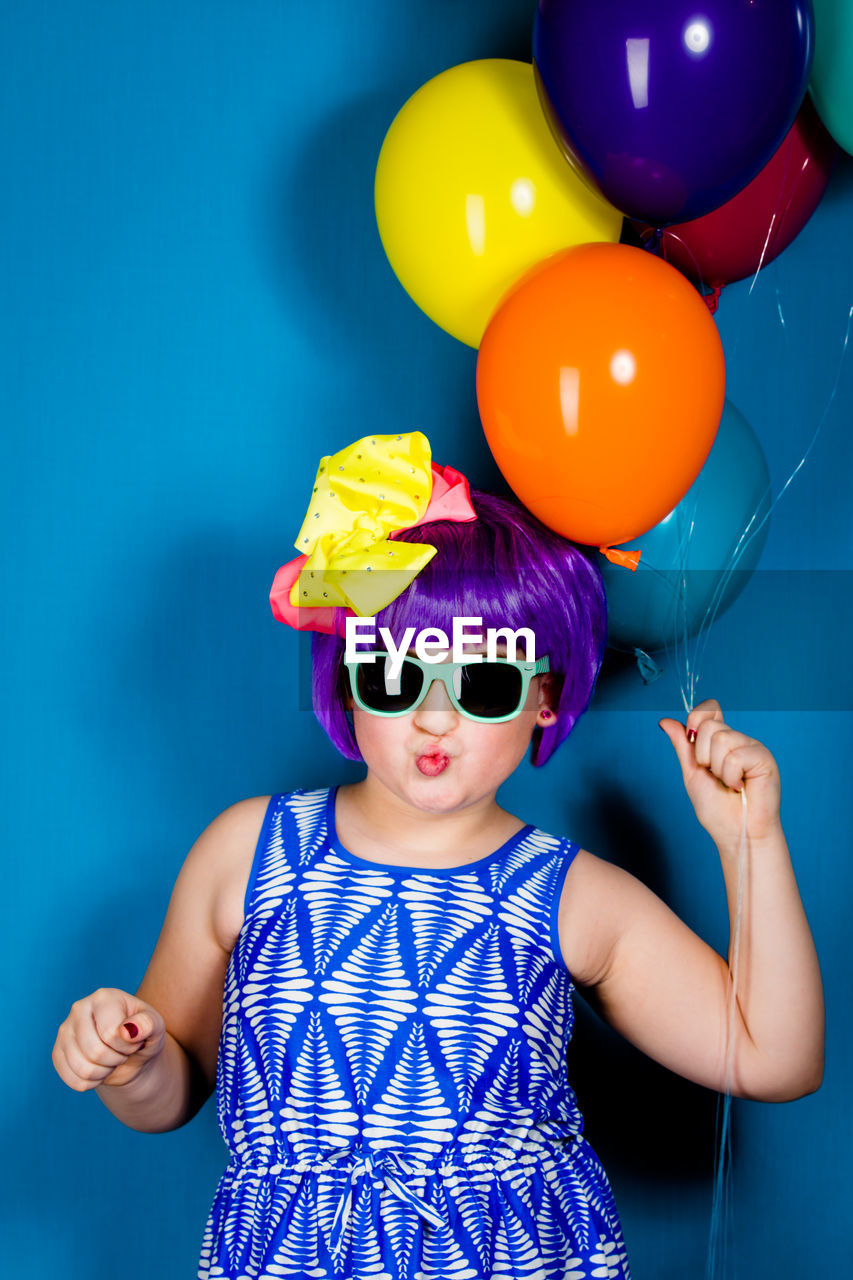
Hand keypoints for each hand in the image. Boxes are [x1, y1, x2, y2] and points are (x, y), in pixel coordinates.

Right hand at [52, 988, 165, 1091]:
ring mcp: (64, 1031)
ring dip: (104, 1072)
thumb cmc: (143, 1035)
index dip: (127, 1046)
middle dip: (116, 1059)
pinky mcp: (57, 1053)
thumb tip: (129, 1029)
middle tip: (123, 1052)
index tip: (133, 1040)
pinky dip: (92, 1082)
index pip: (110, 1033)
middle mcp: (79, 1009)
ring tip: (111, 1059)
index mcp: (104, 997)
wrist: (130, 1053)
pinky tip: (99, 1069)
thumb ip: (148, 1024)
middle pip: (95, 1052)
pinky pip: (74, 1080)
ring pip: (83, 1069)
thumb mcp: (155, 1028)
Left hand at [659, 699, 781, 848]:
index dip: (696, 721)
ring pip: (722, 740)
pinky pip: (735, 757)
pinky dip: (731, 777)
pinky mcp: (764, 758)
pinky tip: (741, 787)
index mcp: (722, 741)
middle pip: (709, 726)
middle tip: (716, 776)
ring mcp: (753, 747)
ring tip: (730, 784)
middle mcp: (739, 740)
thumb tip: (665, 721)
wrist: (737, 833)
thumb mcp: (692, 773)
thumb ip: (682, 746)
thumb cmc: (718, 809)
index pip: (708, 709)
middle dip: (703, 756)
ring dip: (718, 769)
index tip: (695, 748)